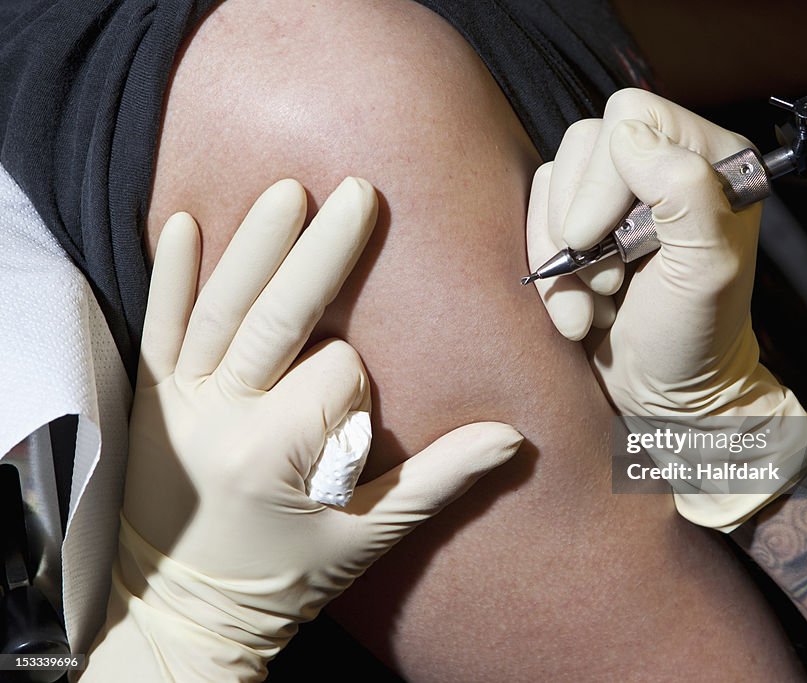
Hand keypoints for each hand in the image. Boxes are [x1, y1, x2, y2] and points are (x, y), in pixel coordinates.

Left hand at [85, 178, 522, 681]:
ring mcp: (181, 401)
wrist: (181, 610)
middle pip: (280, 316)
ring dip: (256, 245)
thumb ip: (438, 481)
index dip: (359, 384)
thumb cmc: (281, 578)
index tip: (357, 424)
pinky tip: (184, 222)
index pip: (338, 373)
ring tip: (290, 191)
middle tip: (358, 192)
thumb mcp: (366, 537)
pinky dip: (169, 275)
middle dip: (324, 253)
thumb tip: (512, 437)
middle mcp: (222, 417)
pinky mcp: (154, 397)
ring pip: (221, 308)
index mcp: (277, 453)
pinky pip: (157, 326)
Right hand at [527, 89, 806, 530]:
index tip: (610, 239)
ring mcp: (613, 197)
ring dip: (562, 256)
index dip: (609, 176)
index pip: (633, 117)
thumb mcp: (706, 270)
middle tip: (608, 281)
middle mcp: (660, 167)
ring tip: (594, 304)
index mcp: (707, 160)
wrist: (663, 397)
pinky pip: (534, 218)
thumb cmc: (695, 338)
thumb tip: (627, 137)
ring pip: (552, 181)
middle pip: (585, 143)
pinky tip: (577, 313)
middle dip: (583, 221)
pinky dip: (547, 273)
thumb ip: (683, 192)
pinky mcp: (576, 226)